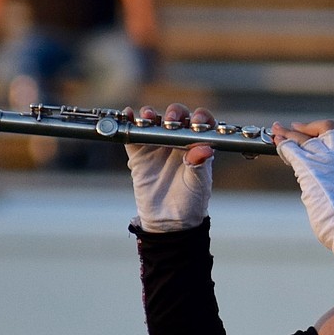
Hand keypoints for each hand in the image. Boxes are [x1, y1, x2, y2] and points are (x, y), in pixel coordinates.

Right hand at [124, 103, 214, 232]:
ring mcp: (157, 145)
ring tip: (148, 117)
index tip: (198, 121)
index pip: (200, 124)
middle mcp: (177, 141)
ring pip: (153, 122)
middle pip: (176, 117)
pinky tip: (128, 116)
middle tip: (171, 120)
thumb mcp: (199, 183)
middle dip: (174, 113)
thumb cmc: (191, 202)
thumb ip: (199, 165)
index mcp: (197, 145)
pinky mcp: (139, 153)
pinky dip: (129, 122)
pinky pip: (133, 135)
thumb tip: (204, 149)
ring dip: (150, 115)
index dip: (200, 117)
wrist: (170, 221)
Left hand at [272, 119, 333, 255]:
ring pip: (305, 136)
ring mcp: (324, 159)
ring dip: (289, 132)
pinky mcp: (307, 166)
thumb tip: (327, 190)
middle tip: (297, 126)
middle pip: (328, 127)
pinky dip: (282, 145)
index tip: (331, 136)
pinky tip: (276, 143)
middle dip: (311, 126)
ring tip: (277, 129)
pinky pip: (291, 149)